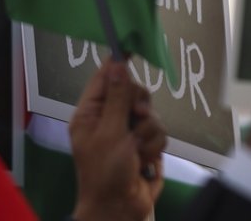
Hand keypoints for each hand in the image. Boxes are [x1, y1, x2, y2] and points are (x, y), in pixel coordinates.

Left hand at [70, 61, 165, 220]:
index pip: (104, 79)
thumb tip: (117, 65)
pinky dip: (155, 145)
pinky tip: (145, 159)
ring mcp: (128, 132)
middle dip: (140, 107)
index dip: (117, 64)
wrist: (122, 207)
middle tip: (137, 118)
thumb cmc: (106, 171)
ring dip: (149, 133)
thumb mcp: (110, 133)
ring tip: (138, 151)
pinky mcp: (146, 144)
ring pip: (152, 114)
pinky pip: (160, 131)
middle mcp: (109, 120)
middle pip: (134, 92)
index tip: (131, 45)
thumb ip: (117, 98)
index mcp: (90, 115)